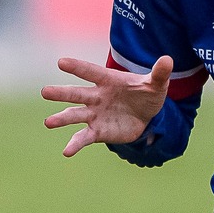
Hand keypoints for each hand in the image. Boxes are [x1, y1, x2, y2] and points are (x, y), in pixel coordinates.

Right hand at [42, 55, 174, 156]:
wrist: (147, 115)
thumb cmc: (147, 94)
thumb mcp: (156, 84)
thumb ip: (159, 73)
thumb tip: (168, 60)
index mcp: (108, 81)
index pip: (91, 72)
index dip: (77, 67)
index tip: (61, 62)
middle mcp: (97, 97)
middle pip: (76, 94)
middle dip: (61, 93)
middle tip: (45, 92)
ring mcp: (95, 114)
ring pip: (75, 115)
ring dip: (62, 119)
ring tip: (49, 122)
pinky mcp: (97, 131)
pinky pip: (83, 137)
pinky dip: (75, 144)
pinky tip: (67, 152)